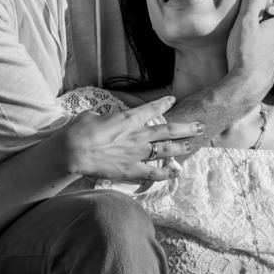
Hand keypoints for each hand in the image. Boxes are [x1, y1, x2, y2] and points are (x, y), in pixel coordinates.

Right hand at [60, 94, 199, 185]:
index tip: (173, 99)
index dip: (165, 103)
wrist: (74, 151)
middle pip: (169, 130)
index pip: (153, 108)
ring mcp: (137, 153)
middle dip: (187, 128)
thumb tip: (104, 119)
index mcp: (129, 118)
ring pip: (167, 150)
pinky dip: (166, 173)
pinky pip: (154, 173)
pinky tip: (175, 172)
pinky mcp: (132, 170)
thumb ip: (105, 117)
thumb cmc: (80, 130)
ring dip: (181, 147)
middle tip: (200, 126)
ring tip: (192, 145)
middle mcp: (139, 134)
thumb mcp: (93, 115)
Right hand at [226, 0, 273, 92]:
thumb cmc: (246, 53)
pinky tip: (253, 57)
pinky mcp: (267, 74)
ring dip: (272, 40)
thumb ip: (250, 0)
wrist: (246, 87)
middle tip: (267, 16)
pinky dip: (264, 55)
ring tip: (260, 35)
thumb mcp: (246, 22)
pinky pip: (269, 61)